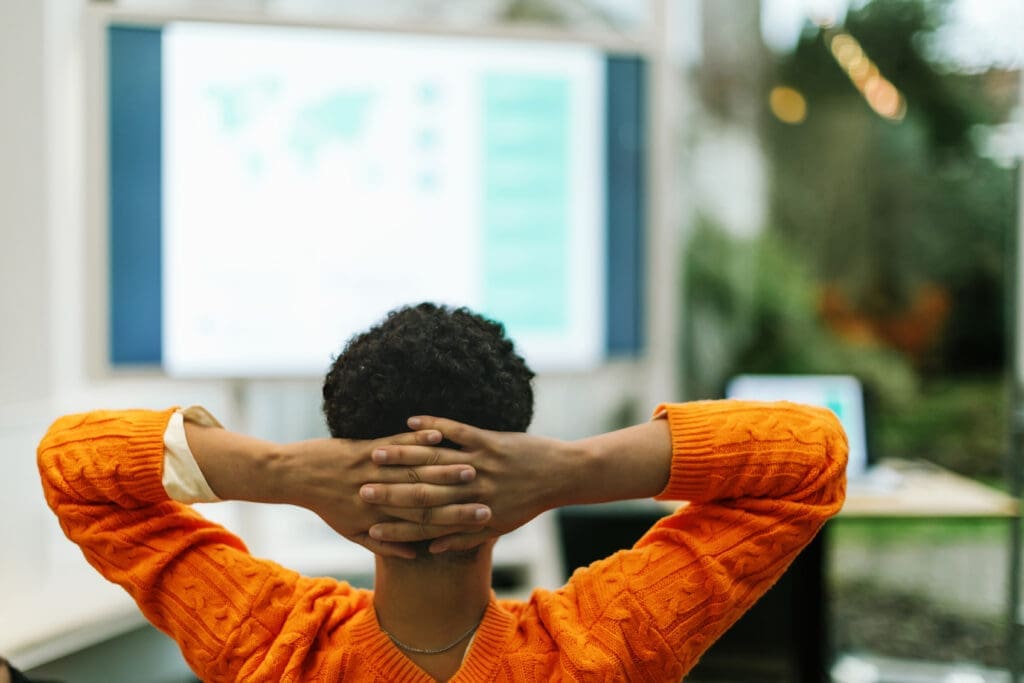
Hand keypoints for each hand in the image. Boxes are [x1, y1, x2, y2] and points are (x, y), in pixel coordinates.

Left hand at [277, 429, 490, 558]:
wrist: (296, 477)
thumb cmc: (327, 506)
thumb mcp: (353, 532)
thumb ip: (385, 545)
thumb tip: (416, 553)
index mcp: (378, 519)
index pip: (424, 521)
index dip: (454, 522)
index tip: (482, 519)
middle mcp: (379, 496)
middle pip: (425, 496)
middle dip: (457, 495)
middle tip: (485, 494)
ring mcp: (373, 471)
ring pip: (413, 470)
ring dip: (443, 466)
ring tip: (471, 464)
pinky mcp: (365, 448)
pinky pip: (396, 443)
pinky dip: (417, 439)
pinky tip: (437, 436)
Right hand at [360, 416, 578, 553]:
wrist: (561, 476)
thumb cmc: (527, 503)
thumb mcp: (496, 528)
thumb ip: (462, 539)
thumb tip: (429, 550)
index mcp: (472, 515)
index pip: (426, 524)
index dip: (396, 526)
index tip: (370, 525)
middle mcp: (473, 491)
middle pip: (424, 493)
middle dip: (389, 492)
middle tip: (360, 489)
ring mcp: (481, 464)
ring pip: (435, 461)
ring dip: (403, 456)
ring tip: (375, 454)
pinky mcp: (489, 440)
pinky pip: (457, 430)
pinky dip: (434, 426)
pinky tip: (412, 420)